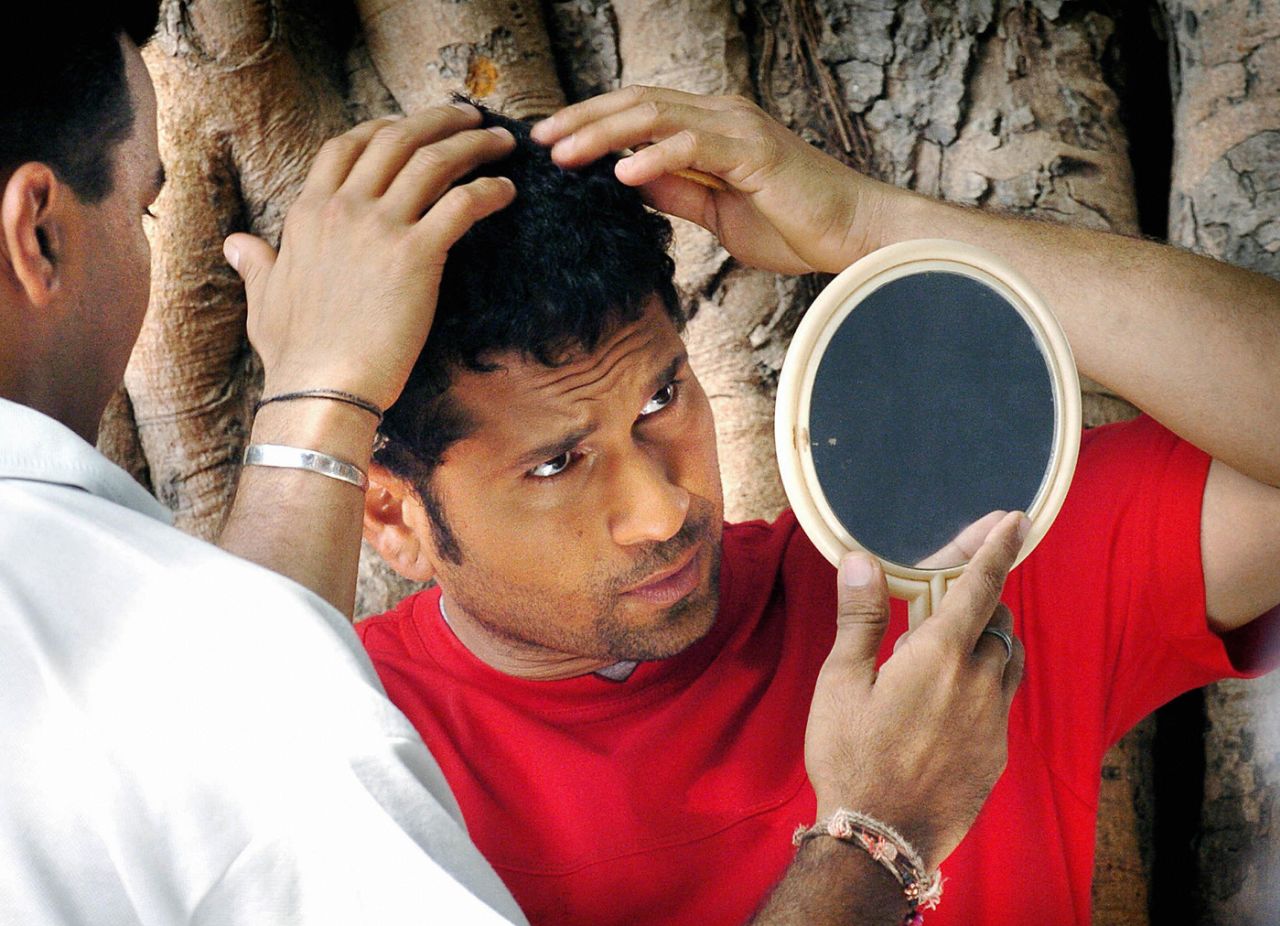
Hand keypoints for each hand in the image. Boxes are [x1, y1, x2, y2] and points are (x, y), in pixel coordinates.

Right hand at [223, 104, 516, 409]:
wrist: (320, 387)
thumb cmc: (295, 353)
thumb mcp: (265, 299)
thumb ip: (256, 263)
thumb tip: (235, 244)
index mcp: (308, 212)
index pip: (347, 146)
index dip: (383, 128)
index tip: (411, 126)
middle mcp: (343, 208)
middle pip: (396, 138)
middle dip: (438, 119)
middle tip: (470, 116)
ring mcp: (380, 228)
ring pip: (433, 160)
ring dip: (473, 144)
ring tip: (501, 141)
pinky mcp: (417, 254)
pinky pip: (461, 204)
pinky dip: (489, 191)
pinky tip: (506, 191)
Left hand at [530, 85, 885, 275]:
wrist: (854, 234)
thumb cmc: (794, 225)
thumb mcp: (717, 212)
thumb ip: (676, 191)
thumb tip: (629, 180)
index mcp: (712, 126)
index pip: (640, 111)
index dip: (592, 123)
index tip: (551, 144)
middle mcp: (722, 115)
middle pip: (637, 102)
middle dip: (583, 119)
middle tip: (539, 139)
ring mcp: (738, 128)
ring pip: (656, 114)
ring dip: (604, 133)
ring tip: (565, 154)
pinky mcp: (754, 152)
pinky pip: (694, 145)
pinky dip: (654, 157)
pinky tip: (622, 175)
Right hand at [804, 511, 1028, 869]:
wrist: (880, 838)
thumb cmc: (850, 756)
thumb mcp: (840, 683)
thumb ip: (859, 618)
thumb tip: (861, 561)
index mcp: (939, 656)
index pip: (980, 587)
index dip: (997, 549)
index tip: (1015, 519)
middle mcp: (978, 682)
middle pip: (998, 621)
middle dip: (981, 600)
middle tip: (943, 604)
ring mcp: (993, 721)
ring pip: (1008, 660)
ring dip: (989, 641)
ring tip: (950, 648)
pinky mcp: (996, 754)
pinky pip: (1002, 701)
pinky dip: (985, 683)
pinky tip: (949, 702)